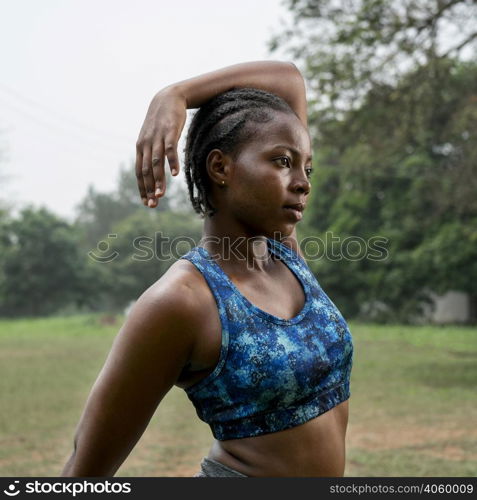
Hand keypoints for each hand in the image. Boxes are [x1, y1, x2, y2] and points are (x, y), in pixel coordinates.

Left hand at [135, 87, 186, 206]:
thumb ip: (151, 153)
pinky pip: (170, 149)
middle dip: (149, 189)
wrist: (168, 97)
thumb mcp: (153, 138)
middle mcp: (146, 144)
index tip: (146, 203)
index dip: (142, 188)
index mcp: (141, 148)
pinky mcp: (170, 132)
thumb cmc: (162, 121)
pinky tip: (175, 174)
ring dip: (158, 180)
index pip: (139, 172)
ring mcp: (158, 138)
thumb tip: (152, 171)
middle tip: (153, 205)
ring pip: (156, 163)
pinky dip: (172, 162)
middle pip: (146, 171)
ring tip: (161, 195)